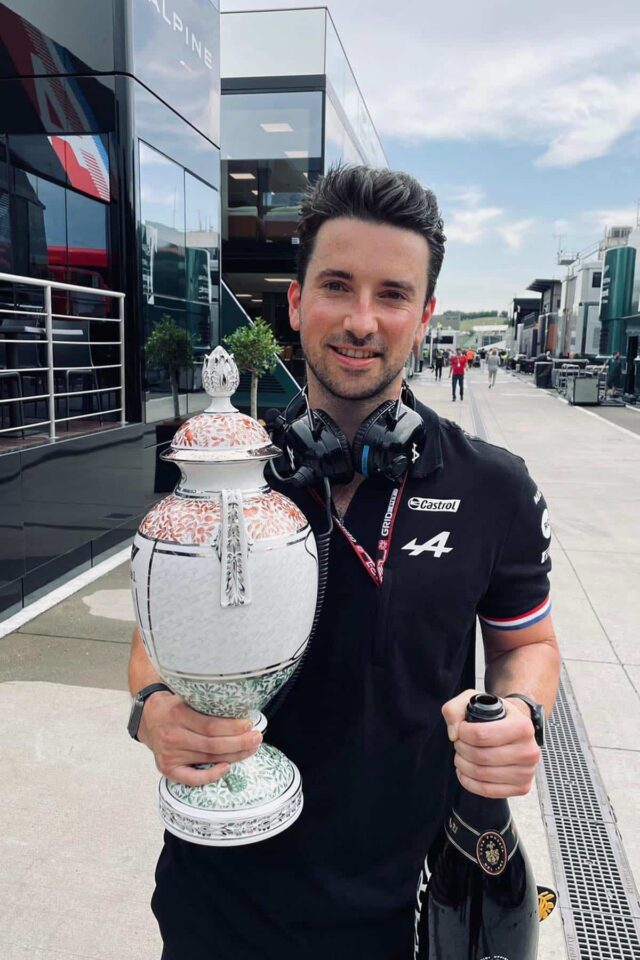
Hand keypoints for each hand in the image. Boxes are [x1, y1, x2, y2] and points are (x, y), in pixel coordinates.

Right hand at [138, 691, 262, 786]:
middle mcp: (172, 736)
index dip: (233, 727)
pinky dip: (210, 776)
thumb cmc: (172, 706)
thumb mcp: (185, 696)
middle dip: (239, 743)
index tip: (249, 724)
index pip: (210, 725)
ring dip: (233, 755)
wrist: (147, 718)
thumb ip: (205, 702)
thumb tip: (239, 702)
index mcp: (177, 714)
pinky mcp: (167, 768)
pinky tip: (226, 768)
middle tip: (256, 738)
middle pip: (212, 744)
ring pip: (208, 758)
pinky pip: (191, 778)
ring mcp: (169, 754)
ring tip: (250, 749)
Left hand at [441, 689, 539, 797]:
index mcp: (522, 727)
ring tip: (462, 755)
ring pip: (482, 774)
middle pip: (480, 756)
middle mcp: (529, 750)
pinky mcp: (522, 787)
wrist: (515, 729)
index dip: (462, 733)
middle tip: (460, 743)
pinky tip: (466, 771)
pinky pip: (488, 791)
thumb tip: (454, 733)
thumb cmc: (496, 716)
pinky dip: (469, 782)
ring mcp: (527, 772)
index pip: (481, 735)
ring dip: (463, 765)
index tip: (461, 729)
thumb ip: (454, 709)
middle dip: (461, 749)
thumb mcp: (473, 701)